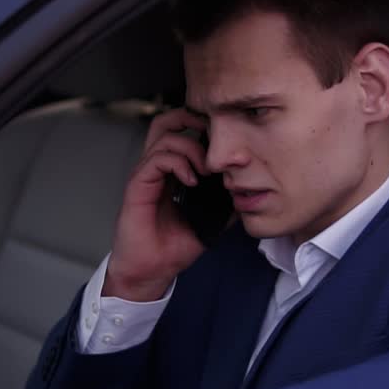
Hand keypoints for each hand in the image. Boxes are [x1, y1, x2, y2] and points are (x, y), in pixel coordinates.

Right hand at [105, 109, 211, 300]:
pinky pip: (156, 159)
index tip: (224, 138)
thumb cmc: (174, 245)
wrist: (152, 269)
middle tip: (212, 134)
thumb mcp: (211, 220)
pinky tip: (192, 180)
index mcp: (172, 172)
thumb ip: (227, 201)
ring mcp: (146, 175)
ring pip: (165, 137)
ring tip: (205, 169)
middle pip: (166, 122)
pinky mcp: (137, 185)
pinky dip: (177, 163)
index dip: (201, 126)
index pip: (181, 132)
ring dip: (191, 147)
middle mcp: (156, 168)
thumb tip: (251, 191)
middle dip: (190, 118)